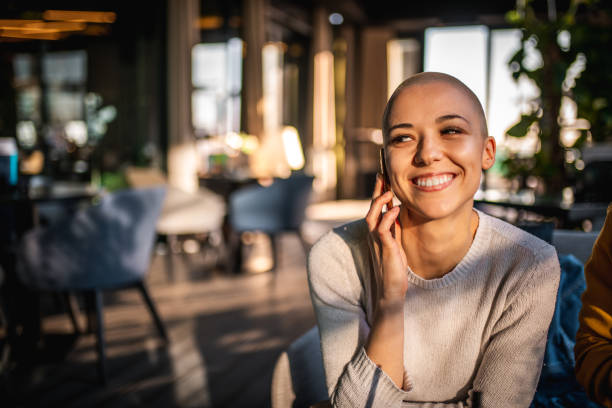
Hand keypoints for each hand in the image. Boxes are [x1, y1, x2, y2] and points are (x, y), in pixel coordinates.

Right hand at [366, 174, 408, 304]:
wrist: (391, 289)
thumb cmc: (394, 267)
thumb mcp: (395, 242)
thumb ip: (394, 227)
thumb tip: (396, 210)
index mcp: (377, 231)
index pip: (376, 207)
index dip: (378, 191)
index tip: (383, 175)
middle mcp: (374, 234)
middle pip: (371, 207)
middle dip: (376, 190)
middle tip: (382, 174)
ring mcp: (378, 241)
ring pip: (372, 216)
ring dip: (379, 202)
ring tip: (389, 190)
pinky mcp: (385, 248)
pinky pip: (383, 230)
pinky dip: (388, 218)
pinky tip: (395, 209)